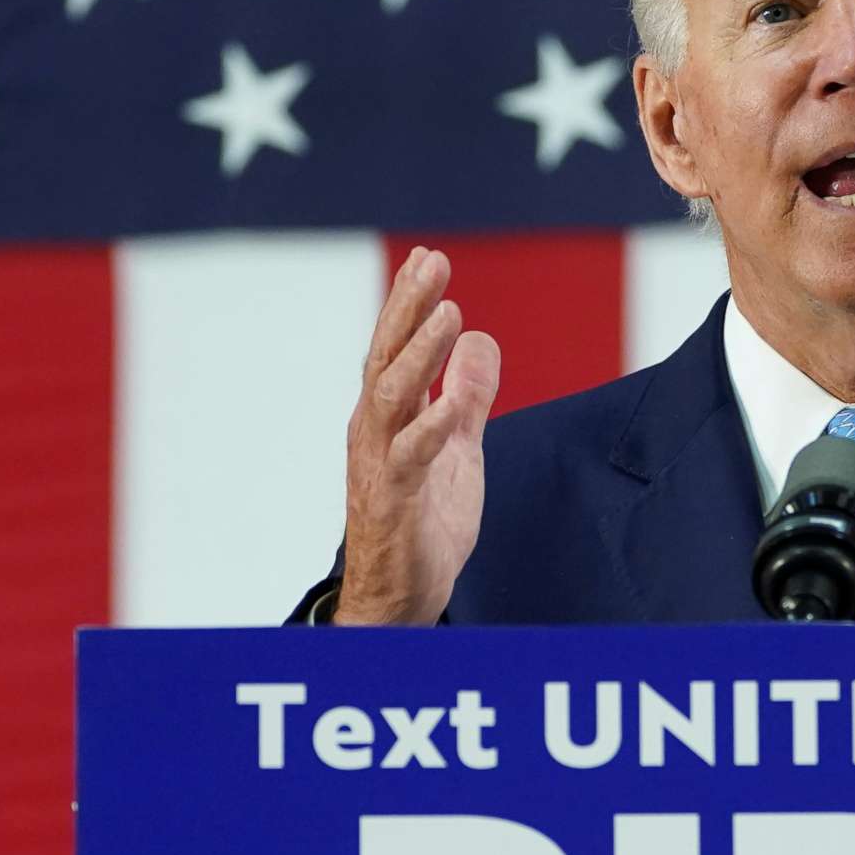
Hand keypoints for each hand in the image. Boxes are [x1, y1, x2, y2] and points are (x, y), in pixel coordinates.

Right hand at [332, 247, 500, 625]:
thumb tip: (479, 338)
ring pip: (393, 397)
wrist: (401, 596)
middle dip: (408, 308)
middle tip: (431, 263)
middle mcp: (374, 431)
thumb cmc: (424, 521)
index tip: (429, 258)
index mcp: (388, 415)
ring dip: (419, 353)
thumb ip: (468, 394)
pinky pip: (411, 458)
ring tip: (447, 312)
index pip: (396, 347)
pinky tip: (449, 406)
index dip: (410, 303)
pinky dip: (429, 428)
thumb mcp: (458, 446)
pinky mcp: (394, 501)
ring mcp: (380, 464)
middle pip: (388, 357)